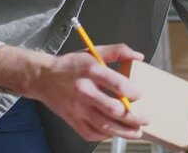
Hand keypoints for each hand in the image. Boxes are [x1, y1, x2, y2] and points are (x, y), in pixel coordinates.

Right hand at [24, 44, 148, 140]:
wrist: (43, 77)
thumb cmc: (70, 65)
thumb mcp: (94, 51)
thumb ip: (118, 51)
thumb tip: (139, 57)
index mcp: (91, 71)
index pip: (118, 85)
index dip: (133, 92)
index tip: (140, 95)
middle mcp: (84, 91)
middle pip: (113, 110)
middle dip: (133, 117)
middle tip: (144, 118)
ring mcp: (77, 108)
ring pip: (104, 126)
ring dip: (124, 131)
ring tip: (137, 131)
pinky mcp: (72, 120)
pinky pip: (91, 133)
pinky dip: (105, 135)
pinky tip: (114, 131)